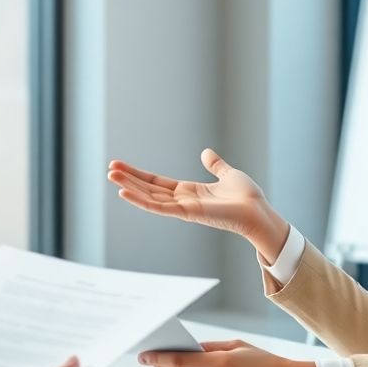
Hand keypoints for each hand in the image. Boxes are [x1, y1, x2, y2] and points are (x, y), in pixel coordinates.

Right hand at [107, 149, 289, 261]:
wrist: (258, 211)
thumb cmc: (247, 197)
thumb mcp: (228, 175)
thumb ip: (215, 165)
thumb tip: (206, 153)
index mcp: (188, 192)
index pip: (157, 182)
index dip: (139, 175)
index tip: (121, 166)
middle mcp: (182, 201)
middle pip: (148, 189)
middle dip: (129, 179)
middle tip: (109, 169)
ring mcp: (182, 208)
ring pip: (149, 198)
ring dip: (129, 187)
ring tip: (111, 176)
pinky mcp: (187, 213)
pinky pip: (159, 208)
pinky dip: (141, 201)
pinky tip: (125, 192)